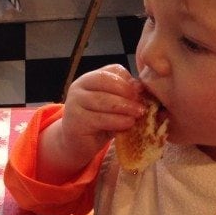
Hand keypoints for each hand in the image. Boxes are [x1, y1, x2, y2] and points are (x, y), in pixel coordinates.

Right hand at [36, 65, 145, 181]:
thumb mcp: (112, 105)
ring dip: (125, 107)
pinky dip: (118, 121)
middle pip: (106, 81)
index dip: (128, 80)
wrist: (77, 143)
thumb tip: (140, 87)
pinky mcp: (76, 121)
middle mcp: (78, 87)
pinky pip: (100, 119)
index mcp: (89, 79)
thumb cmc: (98, 122)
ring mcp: (74, 104)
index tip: (140, 92)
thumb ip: (123, 95)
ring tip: (138, 114)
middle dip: (127, 92)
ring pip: (104, 100)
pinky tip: (128, 123)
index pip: (111, 71)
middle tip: (141, 105)